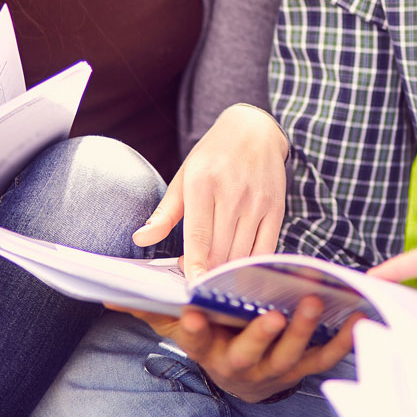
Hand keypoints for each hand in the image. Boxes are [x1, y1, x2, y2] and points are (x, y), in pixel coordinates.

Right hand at [111, 295, 361, 402]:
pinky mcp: (304, 367)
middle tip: (269, 314)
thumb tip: (107, 294)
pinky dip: (342, 338)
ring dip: (303, 330)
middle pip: (249, 352)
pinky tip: (355, 316)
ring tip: (312, 302)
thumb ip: (150, 307)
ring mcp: (275, 369)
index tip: (192, 313)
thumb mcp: (179, 324)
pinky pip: (325, 356)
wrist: (245, 374)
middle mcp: (240, 365)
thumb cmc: (211, 337)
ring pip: (290, 354)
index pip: (195, 340)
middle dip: (259, 334)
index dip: (192, 329)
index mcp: (207, 349)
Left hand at [132, 104, 286, 278]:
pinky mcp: (277, 209)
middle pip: (219, 249)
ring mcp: (257, 202)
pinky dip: (250, 265)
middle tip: (194, 269)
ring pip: (240, 253)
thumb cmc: (213, 157)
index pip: (199, 235)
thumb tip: (140, 239)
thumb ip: (164, 213)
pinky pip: (265, 250)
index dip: (195, 265)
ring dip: (225, 269)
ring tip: (212, 265)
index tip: (190, 285)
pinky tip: (236, 264)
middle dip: (206, 269)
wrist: (254, 131)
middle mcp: (233, 192)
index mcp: (203, 183)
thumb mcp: (184, 177)